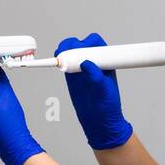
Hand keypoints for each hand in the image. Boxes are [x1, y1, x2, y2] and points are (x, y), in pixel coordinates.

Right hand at [56, 33, 132, 149]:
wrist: (99, 121)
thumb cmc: (108, 106)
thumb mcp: (105, 92)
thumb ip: (97, 77)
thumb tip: (87, 63)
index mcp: (106, 62)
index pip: (96, 44)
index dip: (88, 43)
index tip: (81, 48)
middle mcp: (93, 62)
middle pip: (81, 45)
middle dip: (72, 45)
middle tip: (67, 53)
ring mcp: (81, 69)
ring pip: (71, 52)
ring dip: (64, 51)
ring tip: (60, 58)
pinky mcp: (72, 77)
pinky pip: (64, 64)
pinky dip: (59, 61)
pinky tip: (57, 63)